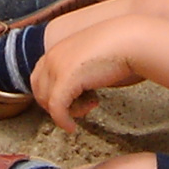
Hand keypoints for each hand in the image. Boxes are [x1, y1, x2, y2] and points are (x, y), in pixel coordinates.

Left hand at [28, 20, 144, 132]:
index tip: (71, 101)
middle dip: (56, 104)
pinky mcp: (66, 80)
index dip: (51, 94)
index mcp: (57, 49)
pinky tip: (72, 127)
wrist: (129, 41)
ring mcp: (57, 67)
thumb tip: (79, 87)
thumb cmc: (118, 48)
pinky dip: (63, 121)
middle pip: (39, 91)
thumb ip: (78, 69)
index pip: (39, 78)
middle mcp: (52, 56)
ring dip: (67, 111)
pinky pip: (56, 109)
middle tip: (79, 107)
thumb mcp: (90, 57)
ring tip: (90, 105)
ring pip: (47, 102)